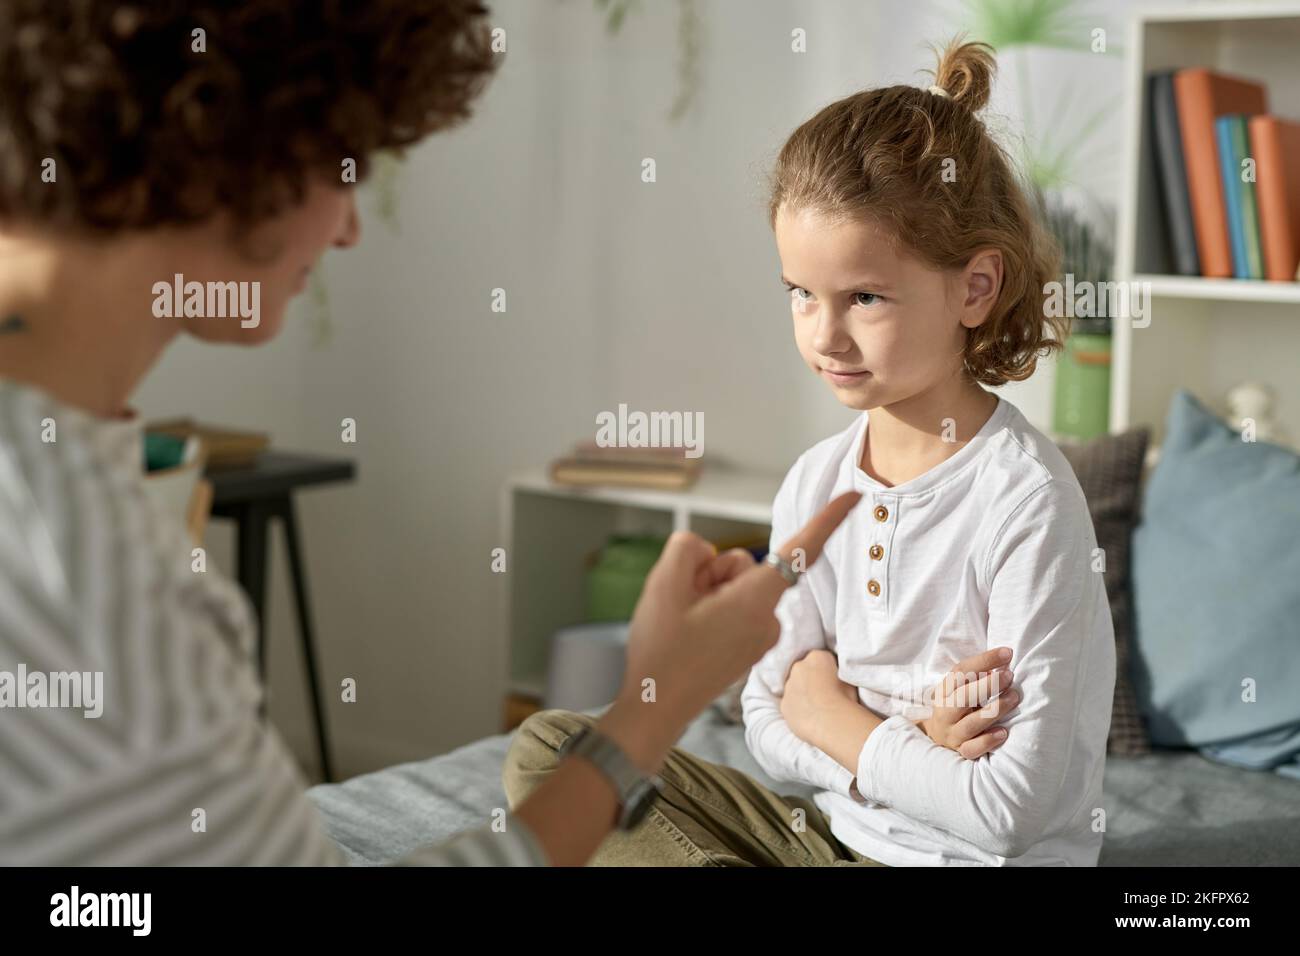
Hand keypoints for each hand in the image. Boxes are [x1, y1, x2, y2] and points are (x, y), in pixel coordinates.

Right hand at [600, 491, 862, 771]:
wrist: (655, 708)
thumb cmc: (661, 650)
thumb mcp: (662, 584)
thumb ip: (688, 550)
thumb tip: (709, 554)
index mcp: (755, 602)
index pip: (800, 550)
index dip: (827, 520)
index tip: (854, 497)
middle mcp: (768, 620)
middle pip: (744, 565)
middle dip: (711, 573)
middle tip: (681, 603)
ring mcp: (760, 636)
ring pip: (736, 587)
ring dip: (708, 594)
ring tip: (682, 622)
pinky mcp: (749, 647)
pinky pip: (735, 608)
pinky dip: (712, 611)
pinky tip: (689, 633)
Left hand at [779, 649, 860, 747]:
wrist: (831, 721)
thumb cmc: (845, 698)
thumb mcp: (849, 677)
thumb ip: (838, 671)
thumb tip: (835, 675)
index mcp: (817, 657)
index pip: (821, 660)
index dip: (828, 671)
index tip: (834, 682)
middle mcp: (798, 667)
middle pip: (804, 671)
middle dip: (812, 680)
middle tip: (825, 694)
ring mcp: (788, 686)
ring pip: (795, 688)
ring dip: (803, 695)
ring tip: (819, 708)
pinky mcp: (784, 704)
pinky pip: (791, 705)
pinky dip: (798, 710)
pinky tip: (810, 718)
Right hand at [913, 648, 1018, 759]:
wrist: (937, 735)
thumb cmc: (958, 705)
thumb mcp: (960, 688)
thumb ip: (977, 676)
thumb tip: (1003, 662)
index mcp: (945, 690)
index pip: (961, 671)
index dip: (984, 661)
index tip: (1007, 653)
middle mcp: (945, 711)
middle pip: (963, 697)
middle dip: (988, 685)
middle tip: (1009, 675)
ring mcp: (952, 732)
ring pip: (971, 723)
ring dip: (994, 710)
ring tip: (1014, 697)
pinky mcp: (960, 750)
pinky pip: (972, 749)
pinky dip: (987, 741)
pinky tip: (1003, 733)